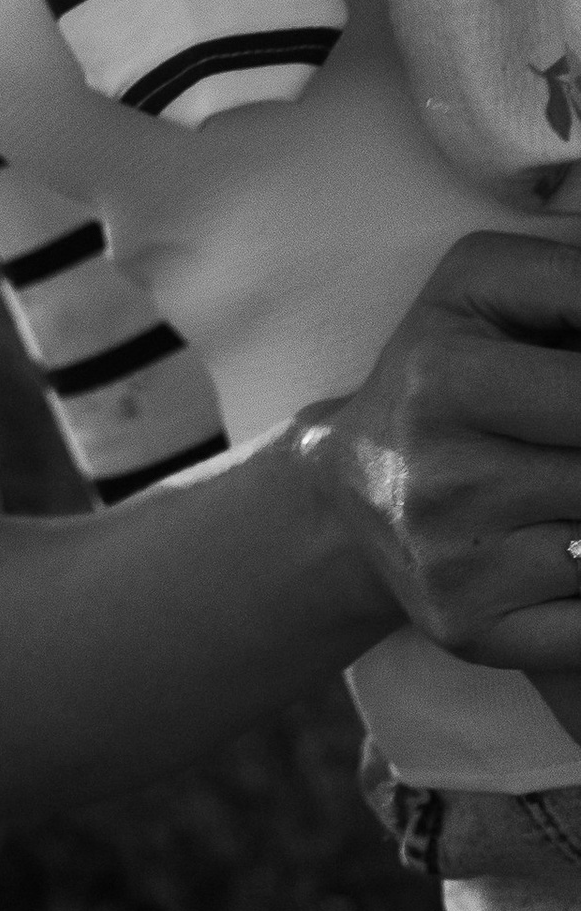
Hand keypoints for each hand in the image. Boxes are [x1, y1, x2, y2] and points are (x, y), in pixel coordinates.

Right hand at [296, 231, 580, 671]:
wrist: (352, 489)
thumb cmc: (443, 369)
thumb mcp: (481, 286)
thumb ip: (566, 280)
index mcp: (445, 376)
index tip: (577, 399)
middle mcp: (441, 476)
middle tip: (566, 442)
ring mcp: (454, 564)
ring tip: (561, 486)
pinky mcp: (471, 630)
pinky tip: (563, 551)